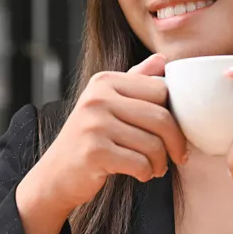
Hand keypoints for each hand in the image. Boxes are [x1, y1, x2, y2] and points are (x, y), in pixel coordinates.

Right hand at [31, 53, 188, 211]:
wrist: (56, 174)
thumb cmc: (89, 139)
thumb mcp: (108, 104)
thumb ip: (135, 81)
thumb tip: (162, 59)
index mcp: (104, 82)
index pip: (161, 90)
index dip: (175, 113)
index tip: (172, 132)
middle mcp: (97, 99)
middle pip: (161, 117)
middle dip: (175, 143)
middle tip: (176, 156)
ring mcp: (94, 125)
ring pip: (153, 144)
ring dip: (160, 162)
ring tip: (155, 167)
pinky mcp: (94, 152)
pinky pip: (140, 164)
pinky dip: (146, 173)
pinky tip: (141, 174)